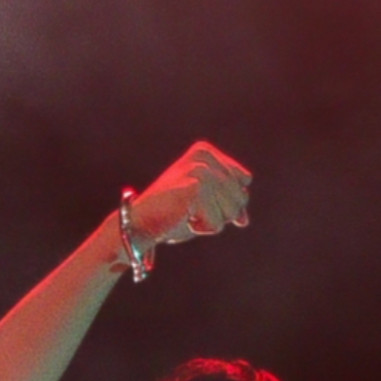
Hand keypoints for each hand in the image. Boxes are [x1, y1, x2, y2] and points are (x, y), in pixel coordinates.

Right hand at [123, 141, 251, 253]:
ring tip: (184, 214)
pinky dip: (201, 229)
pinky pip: (217, 224)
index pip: (244, 181)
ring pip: (231, 212)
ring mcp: (200, 170)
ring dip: (209, 222)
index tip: (195, 201)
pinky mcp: (196, 188)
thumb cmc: (167, 217)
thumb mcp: (203, 206)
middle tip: (188, 211)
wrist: (136, 227)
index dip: (225, 201)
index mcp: (206, 151)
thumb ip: (228, 205)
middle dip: (219, 213)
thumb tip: (244, 220)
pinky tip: (181, 219)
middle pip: (241, 197)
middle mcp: (204, 156)